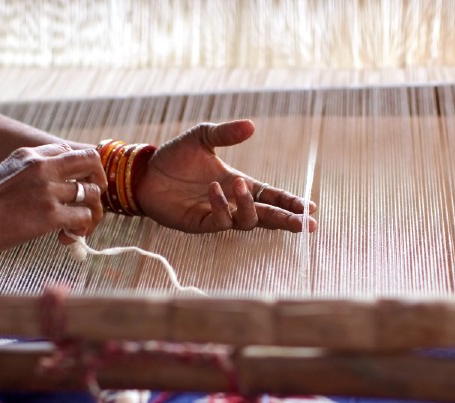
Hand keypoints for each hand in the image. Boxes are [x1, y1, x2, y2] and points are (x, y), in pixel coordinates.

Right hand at [0, 144, 106, 251]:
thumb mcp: (4, 174)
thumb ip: (29, 174)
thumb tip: (52, 188)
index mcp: (30, 155)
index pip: (70, 151)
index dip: (80, 169)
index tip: (78, 184)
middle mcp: (43, 167)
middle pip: (91, 161)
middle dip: (98, 180)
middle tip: (91, 199)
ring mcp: (48, 190)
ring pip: (91, 194)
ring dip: (90, 212)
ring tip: (76, 227)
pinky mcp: (50, 215)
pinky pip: (84, 218)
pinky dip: (81, 230)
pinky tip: (66, 238)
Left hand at [135, 120, 317, 233]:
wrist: (145, 172)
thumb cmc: (174, 157)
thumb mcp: (202, 137)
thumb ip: (226, 133)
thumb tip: (251, 125)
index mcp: (238, 184)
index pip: (270, 196)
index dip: (289, 202)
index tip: (309, 208)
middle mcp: (232, 202)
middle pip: (266, 216)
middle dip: (286, 220)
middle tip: (305, 225)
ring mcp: (217, 215)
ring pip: (246, 222)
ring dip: (248, 206)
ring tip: (240, 185)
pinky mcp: (199, 223)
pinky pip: (219, 222)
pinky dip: (222, 207)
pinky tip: (214, 189)